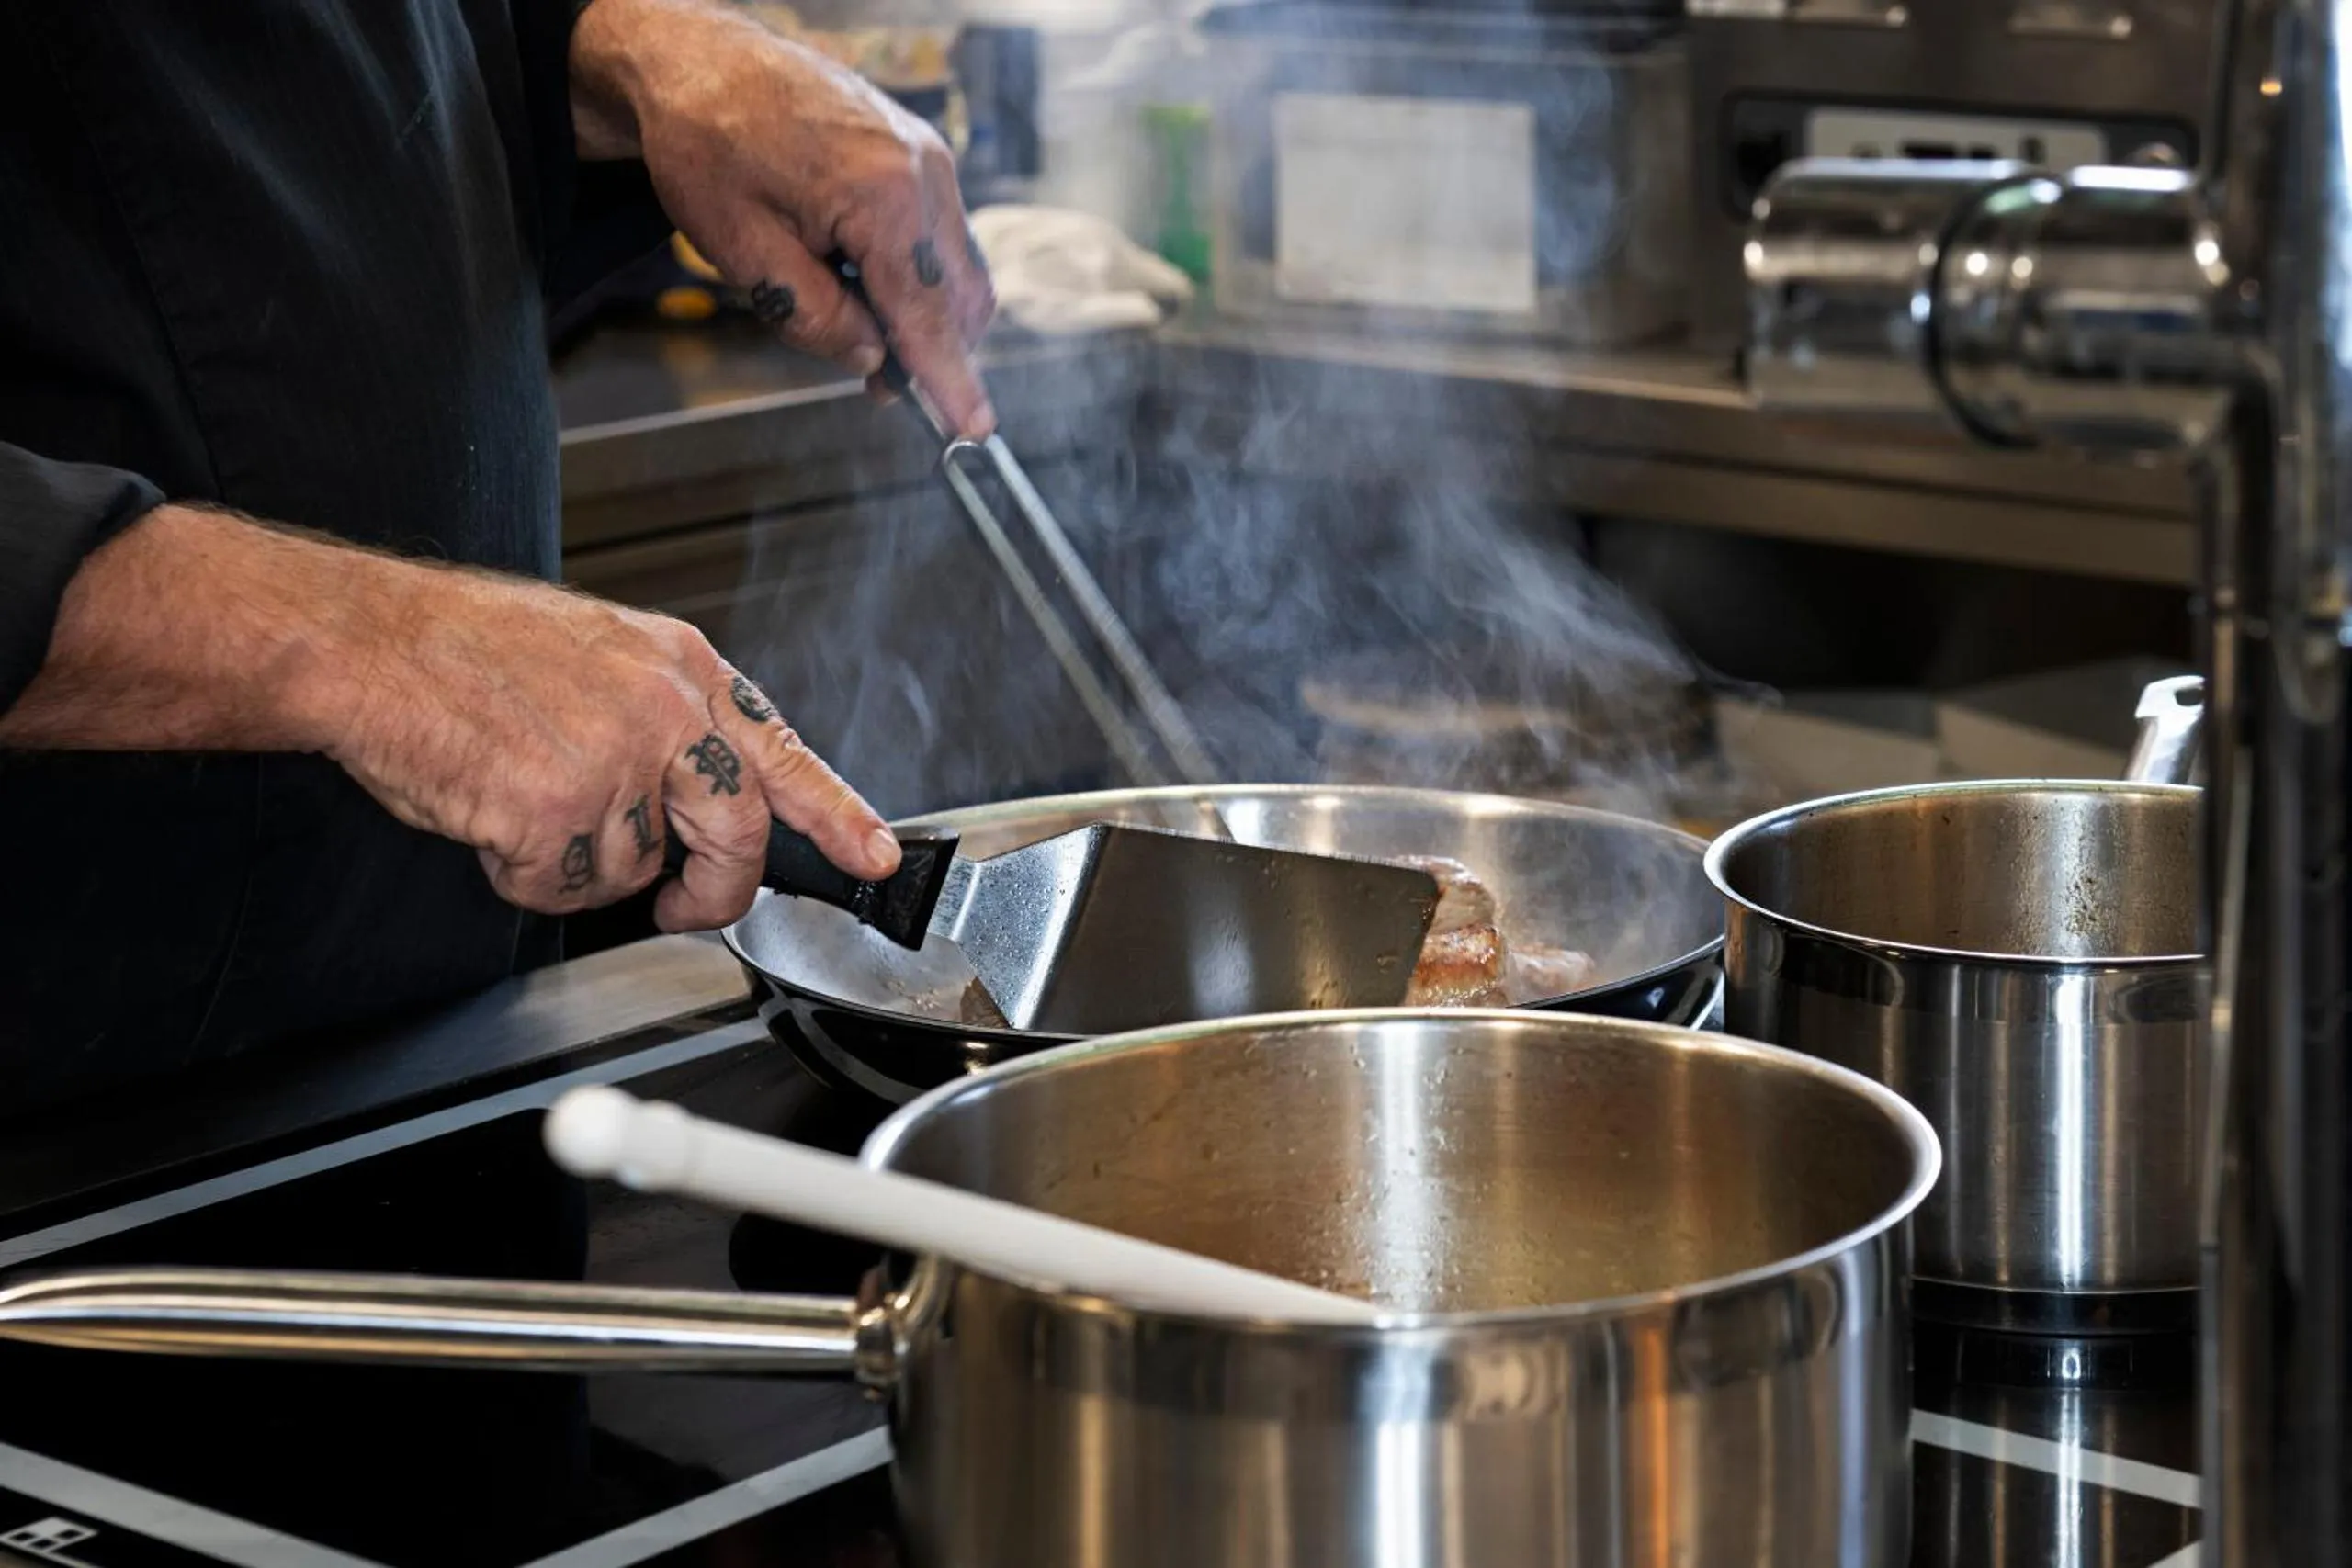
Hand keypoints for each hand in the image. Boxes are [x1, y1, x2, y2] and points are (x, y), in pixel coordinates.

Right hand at [2, 506, 895, 930]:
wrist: (370, 644)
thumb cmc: (465, 647)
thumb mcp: (598, 653)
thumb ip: (664, 716)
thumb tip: (700, 791)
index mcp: (680, 668)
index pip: (784, 753)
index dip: (836, 815)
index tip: (872, 858)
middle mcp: (663, 712)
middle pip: (736, 836)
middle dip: (714, 891)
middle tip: (684, 907)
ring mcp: (614, 763)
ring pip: (632, 869)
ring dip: (579, 863)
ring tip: (520, 795)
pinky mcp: (556, 812)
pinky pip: (560, 887)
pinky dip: (523, 873)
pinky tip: (490, 813)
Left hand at [570, 0, 996, 436]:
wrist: (697, 61)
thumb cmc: (708, 144)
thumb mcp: (745, 253)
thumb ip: (817, 317)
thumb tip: (870, 361)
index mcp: (883, 197)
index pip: (929, 315)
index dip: (949, 380)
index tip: (973, 429)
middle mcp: (922, 173)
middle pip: (960, 295)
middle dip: (933, 350)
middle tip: (879, 385)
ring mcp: (927, 156)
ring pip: (957, 267)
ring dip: (922, 312)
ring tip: (857, 323)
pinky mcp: (918, 151)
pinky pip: (939, 233)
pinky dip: (914, 272)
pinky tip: (861, 277)